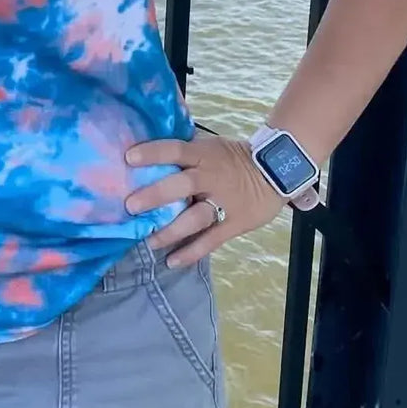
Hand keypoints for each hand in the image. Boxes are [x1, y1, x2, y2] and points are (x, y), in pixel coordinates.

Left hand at [124, 131, 284, 267]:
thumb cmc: (235, 158)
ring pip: (194, 218)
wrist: (278, 171)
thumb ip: (186, 150)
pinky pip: (210, 241)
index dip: (153, 153)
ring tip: (149, 241)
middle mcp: (210, 178)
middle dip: (155, 195)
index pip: (175, 150)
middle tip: (131, 206)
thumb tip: (152, 147)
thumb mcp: (212, 146)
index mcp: (203, 155)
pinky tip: (171, 261)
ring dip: (170, 231)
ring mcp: (223, 203)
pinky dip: (191, 252)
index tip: (129, 159)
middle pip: (182, 185)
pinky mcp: (234, 224)